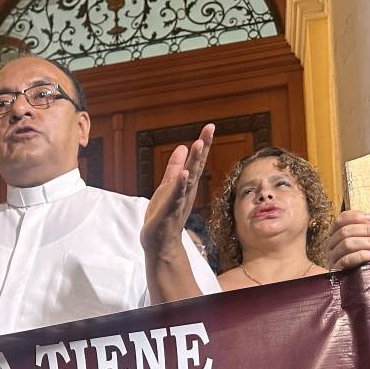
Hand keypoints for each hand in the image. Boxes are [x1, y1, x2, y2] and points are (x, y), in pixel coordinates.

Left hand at [141, 124, 213, 254]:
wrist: (159, 242)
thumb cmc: (164, 214)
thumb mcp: (168, 186)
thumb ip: (174, 167)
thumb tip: (183, 146)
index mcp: (186, 185)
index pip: (197, 162)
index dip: (203, 144)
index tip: (210, 126)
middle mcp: (186, 192)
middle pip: (196, 167)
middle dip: (202, 148)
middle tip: (209, 129)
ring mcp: (178, 201)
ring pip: (187, 179)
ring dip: (193, 162)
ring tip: (198, 144)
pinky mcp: (168, 211)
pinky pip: (175, 196)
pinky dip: (179, 185)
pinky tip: (183, 173)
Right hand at [324, 207, 369, 270]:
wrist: (364, 280)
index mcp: (336, 234)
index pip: (340, 220)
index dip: (356, 216)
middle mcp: (330, 244)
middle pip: (345, 231)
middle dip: (367, 230)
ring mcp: (332, 258)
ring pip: (346, 244)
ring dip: (368, 242)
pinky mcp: (336, 270)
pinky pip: (347, 260)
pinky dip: (362, 255)